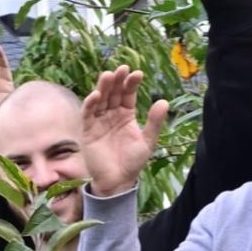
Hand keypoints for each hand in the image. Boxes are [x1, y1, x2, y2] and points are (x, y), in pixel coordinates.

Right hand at [78, 66, 169, 199]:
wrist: (118, 181)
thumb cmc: (133, 162)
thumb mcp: (147, 141)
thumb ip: (154, 122)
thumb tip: (164, 101)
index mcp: (126, 116)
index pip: (128, 95)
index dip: (131, 84)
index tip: (138, 73)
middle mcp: (111, 116)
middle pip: (113, 94)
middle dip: (117, 81)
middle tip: (122, 69)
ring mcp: (98, 122)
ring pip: (100, 100)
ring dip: (103, 88)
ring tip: (108, 76)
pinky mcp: (87, 131)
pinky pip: (87, 115)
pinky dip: (90, 104)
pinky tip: (96, 95)